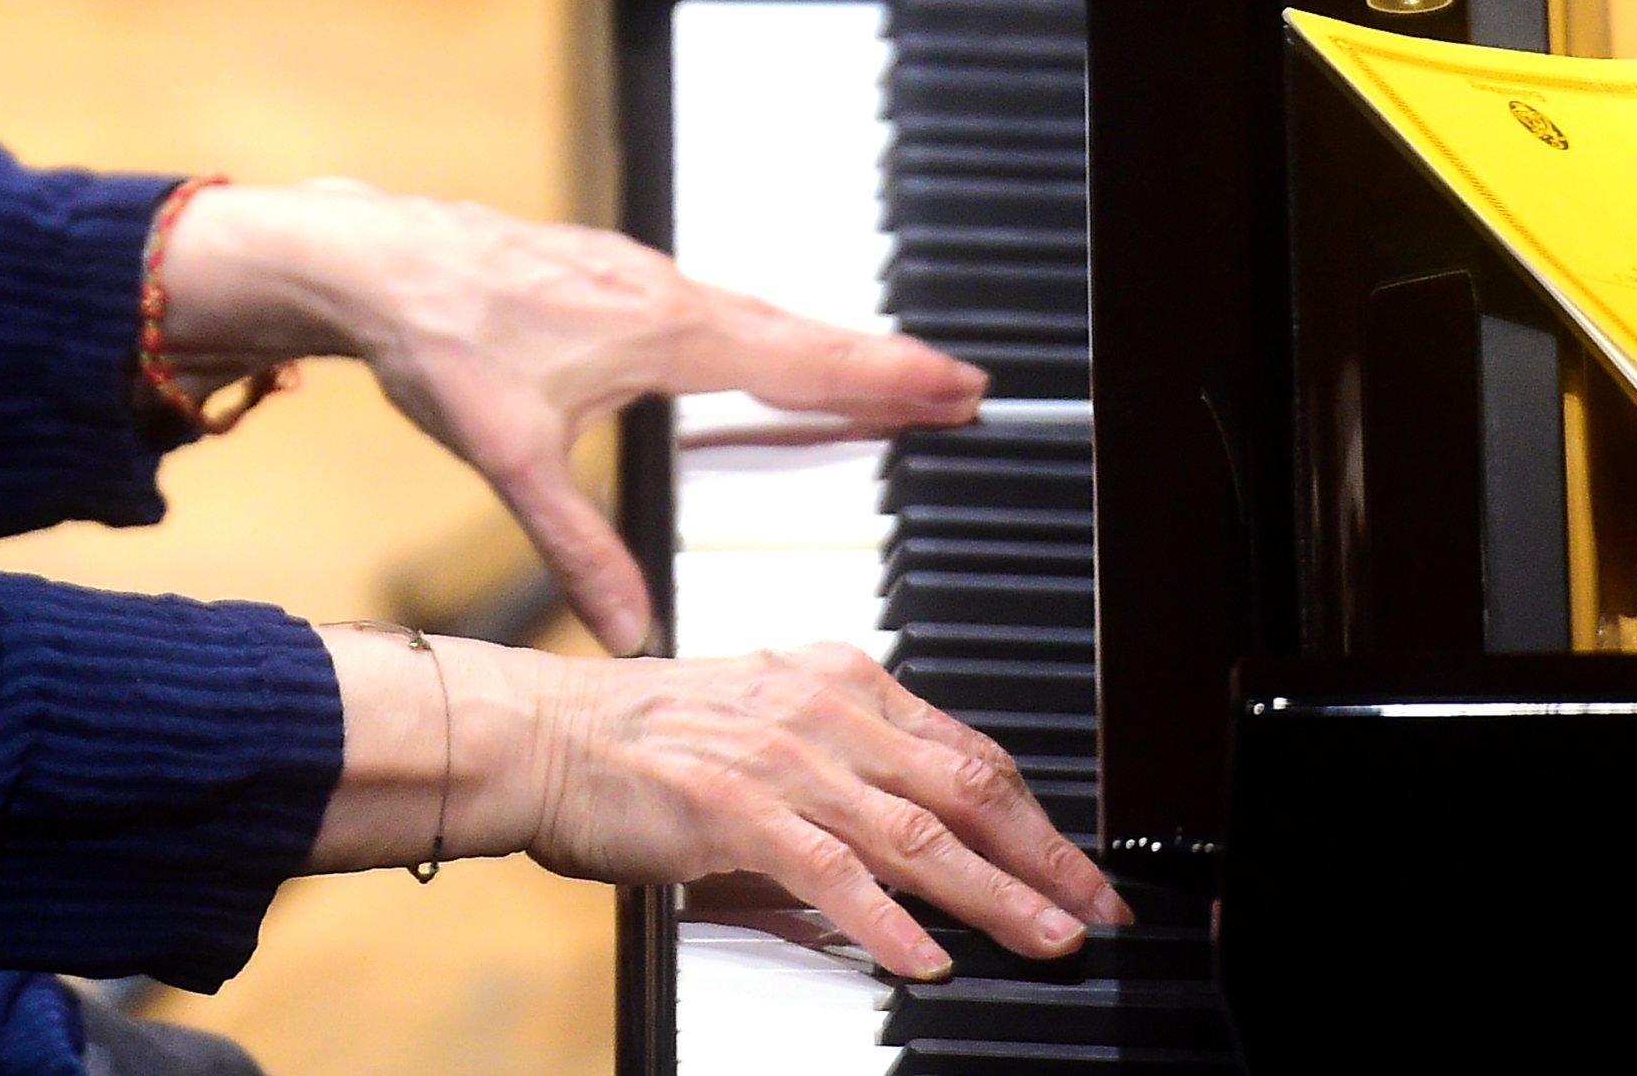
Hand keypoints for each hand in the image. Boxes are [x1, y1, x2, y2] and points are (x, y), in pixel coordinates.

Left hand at [155, 184, 984, 651]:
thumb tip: (628, 630)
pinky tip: (758, 344)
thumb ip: (578, 548)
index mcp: (662, 332)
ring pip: (751, 313)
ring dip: (821, 341)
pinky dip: (760, 326)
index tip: (955, 385)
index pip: (799, 360)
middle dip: (878, 360)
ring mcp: (634, 275)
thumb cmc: (439, 341)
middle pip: (795, 330)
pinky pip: (710, 301)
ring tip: (880, 372)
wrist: (370, 259)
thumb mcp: (512, 458)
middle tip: (958, 383)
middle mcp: (661, 293)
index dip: (880, 378)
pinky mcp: (603, 272)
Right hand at [311, 629, 1127, 979]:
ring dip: (995, 894)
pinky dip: (887, 919)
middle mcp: (823, 709)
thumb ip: (841, 773)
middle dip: (1044, 857)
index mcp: (836, 680)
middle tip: (1095, 909)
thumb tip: (917, 847)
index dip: (1035, 813)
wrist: (540, 732)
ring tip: (1045, 938)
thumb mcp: (761, 728)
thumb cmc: (637, 738)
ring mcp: (782, 757)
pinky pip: (832, 871)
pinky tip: (927, 956)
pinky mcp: (736, 808)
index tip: (1078, 864)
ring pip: (918, 835)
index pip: (966, 750)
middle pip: (965, 789)